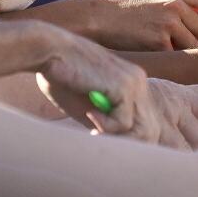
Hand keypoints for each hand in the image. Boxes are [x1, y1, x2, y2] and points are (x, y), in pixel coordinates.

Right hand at [34, 28, 160, 142]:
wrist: (50, 50)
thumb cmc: (61, 77)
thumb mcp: (87, 105)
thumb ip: (105, 121)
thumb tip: (116, 146)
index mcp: (133, 82)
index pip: (143, 119)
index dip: (125, 137)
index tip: (98, 137)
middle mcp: (139, 80)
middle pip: (147, 127)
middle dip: (124, 141)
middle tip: (96, 138)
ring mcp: (135, 82)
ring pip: (139, 128)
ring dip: (113, 135)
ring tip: (91, 126)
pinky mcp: (124, 86)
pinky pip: (123, 123)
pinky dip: (105, 126)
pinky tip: (88, 114)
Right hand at [72, 0, 197, 50]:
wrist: (95, 16)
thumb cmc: (123, 10)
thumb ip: (175, 4)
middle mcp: (175, 4)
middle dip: (195, 40)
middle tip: (175, 44)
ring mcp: (168, 22)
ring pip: (192, 45)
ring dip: (181, 50)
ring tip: (158, 44)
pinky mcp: (159, 40)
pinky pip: (176, 55)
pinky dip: (167, 56)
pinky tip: (150, 49)